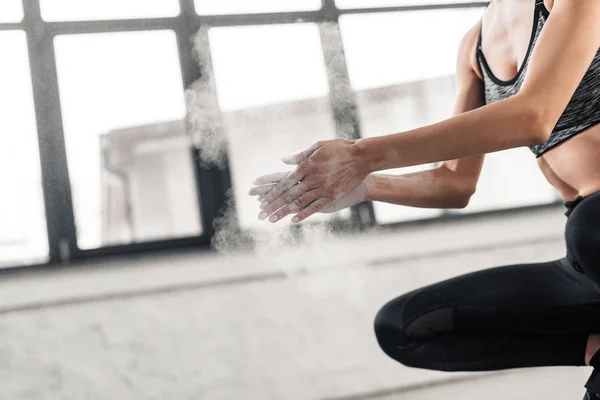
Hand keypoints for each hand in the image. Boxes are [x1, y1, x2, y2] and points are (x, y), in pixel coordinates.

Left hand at [251, 138, 369, 222]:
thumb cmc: (340, 149)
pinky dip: (304, 214)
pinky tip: (293, 220)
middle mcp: (311, 178)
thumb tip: (283, 160)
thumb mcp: (318, 146)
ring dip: (283, 212)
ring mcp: (322, 188)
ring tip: (271, 220)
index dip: (271, 192)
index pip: (283, 182)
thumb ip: (299, 155)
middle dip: (272, 206)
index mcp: (305, 166)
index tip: (260, 200)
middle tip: (260, 215)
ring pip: (298, 203)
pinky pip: (315, 207)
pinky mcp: (332, 195)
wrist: (362, 156)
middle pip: (288, 195)